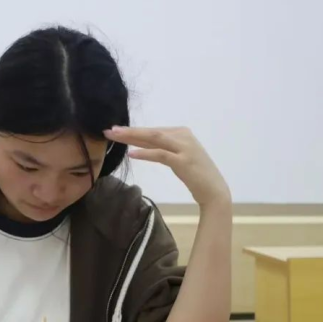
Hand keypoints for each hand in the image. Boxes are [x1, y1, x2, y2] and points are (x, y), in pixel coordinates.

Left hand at [104, 126, 230, 207]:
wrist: (214, 191)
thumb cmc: (195, 176)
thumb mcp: (176, 158)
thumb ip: (161, 149)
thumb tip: (139, 144)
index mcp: (181, 133)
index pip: (152, 130)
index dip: (133, 130)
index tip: (115, 131)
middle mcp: (183, 136)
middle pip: (151, 132)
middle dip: (128, 131)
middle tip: (109, 131)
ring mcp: (184, 147)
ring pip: (154, 138)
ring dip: (133, 136)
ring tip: (115, 136)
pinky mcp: (183, 161)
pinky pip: (160, 154)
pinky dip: (145, 153)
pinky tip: (131, 153)